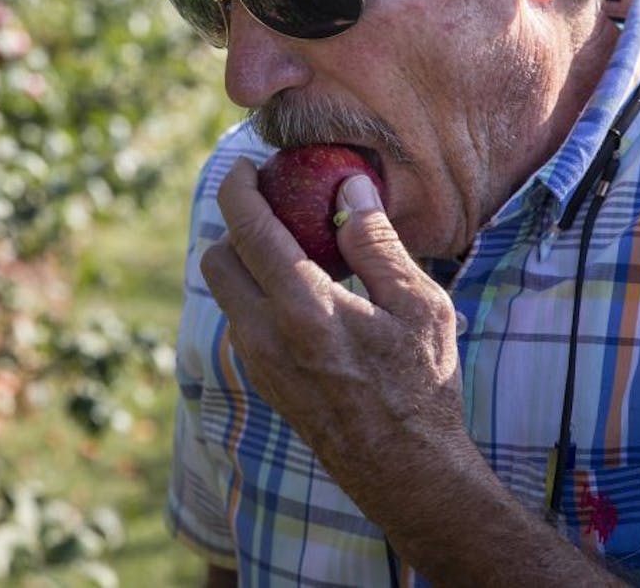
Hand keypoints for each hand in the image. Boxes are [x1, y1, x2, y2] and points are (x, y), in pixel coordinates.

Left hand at [199, 157, 466, 502]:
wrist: (407, 473)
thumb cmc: (422, 387)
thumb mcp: (417, 306)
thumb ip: (377, 242)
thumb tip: (349, 186)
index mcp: (303, 310)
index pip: (248, 230)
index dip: (238, 189)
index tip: (246, 166)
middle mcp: (265, 337)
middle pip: (216, 259)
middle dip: (235, 225)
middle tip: (274, 206)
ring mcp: (259, 364)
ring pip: (226, 294)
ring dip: (246, 261)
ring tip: (298, 248)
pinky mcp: (265, 383)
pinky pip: (243, 321)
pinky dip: (258, 294)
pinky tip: (307, 293)